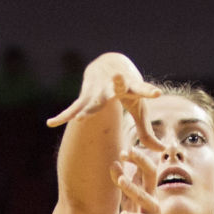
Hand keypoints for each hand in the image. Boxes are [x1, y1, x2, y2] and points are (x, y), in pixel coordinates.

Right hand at [47, 53, 161, 133]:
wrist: (110, 63)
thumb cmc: (129, 91)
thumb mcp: (139, 108)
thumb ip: (147, 132)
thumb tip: (162, 150)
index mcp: (132, 87)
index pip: (142, 89)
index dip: (149, 92)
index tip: (157, 93)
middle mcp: (114, 86)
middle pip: (115, 89)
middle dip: (116, 85)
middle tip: (117, 80)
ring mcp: (98, 89)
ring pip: (92, 101)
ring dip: (87, 109)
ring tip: (81, 118)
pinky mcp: (85, 94)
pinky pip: (73, 108)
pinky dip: (63, 116)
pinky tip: (51, 123)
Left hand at [111, 145, 173, 213]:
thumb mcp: (131, 199)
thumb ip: (123, 182)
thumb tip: (114, 163)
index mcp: (148, 189)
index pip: (145, 167)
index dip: (137, 157)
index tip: (125, 150)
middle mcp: (152, 197)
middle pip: (150, 175)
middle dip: (141, 162)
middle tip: (129, 151)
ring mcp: (151, 212)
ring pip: (143, 197)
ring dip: (132, 188)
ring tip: (121, 180)